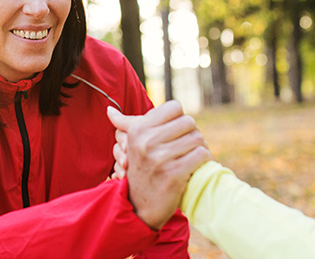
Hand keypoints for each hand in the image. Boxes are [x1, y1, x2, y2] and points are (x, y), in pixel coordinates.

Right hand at [106, 101, 211, 229]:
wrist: (139, 207)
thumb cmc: (140, 171)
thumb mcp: (131, 145)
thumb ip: (125, 124)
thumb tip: (110, 110)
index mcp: (138, 130)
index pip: (174, 107)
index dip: (179, 119)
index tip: (176, 132)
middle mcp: (147, 142)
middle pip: (189, 122)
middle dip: (192, 133)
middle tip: (187, 146)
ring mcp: (160, 158)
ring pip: (197, 138)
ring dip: (200, 148)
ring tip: (192, 156)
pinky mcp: (174, 174)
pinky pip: (201, 155)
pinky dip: (204, 160)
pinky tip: (196, 166)